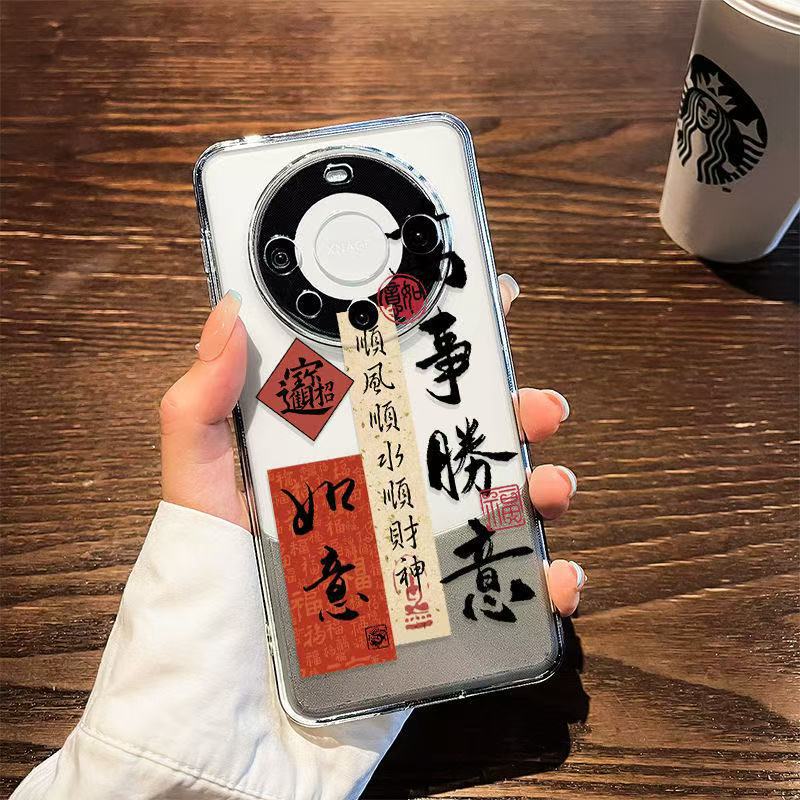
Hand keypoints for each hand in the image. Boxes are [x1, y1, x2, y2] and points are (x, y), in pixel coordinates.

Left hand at [159, 277, 586, 615]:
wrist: (233, 704)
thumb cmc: (209, 587)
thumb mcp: (201, 486)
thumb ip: (201, 405)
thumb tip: (226, 311)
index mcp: (336, 446)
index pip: (395, 378)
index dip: (442, 338)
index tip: (481, 303)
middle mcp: (384, 487)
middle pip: (463, 433)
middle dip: (515, 410)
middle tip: (536, 406)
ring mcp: (416, 544)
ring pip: (497, 501)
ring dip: (539, 486)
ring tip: (549, 487)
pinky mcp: (439, 606)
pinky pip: (506, 587)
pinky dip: (544, 579)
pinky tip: (553, 574)